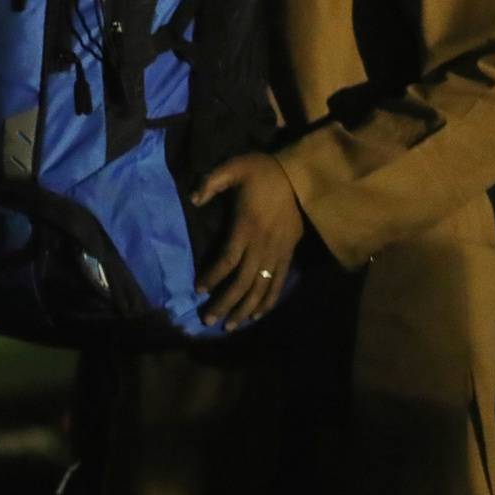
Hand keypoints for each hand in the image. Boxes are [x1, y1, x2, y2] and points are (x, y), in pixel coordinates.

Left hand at [192, 153, 303, 329]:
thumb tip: (193, 199)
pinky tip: (256, 315)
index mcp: (246, 227)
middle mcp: (262, 245)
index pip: (226, 260)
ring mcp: (278, 252)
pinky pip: (278, 282)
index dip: (212, 277)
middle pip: (242, 282)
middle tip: (208, 320)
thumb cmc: (262, 171)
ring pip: (260, 288)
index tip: (199, 290)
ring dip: (244, 309)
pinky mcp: (289, 254)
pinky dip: (268, 301)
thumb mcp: (233, 167)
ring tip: (229, 326)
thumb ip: (211, 182)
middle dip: (224, 303)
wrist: (301, 175)